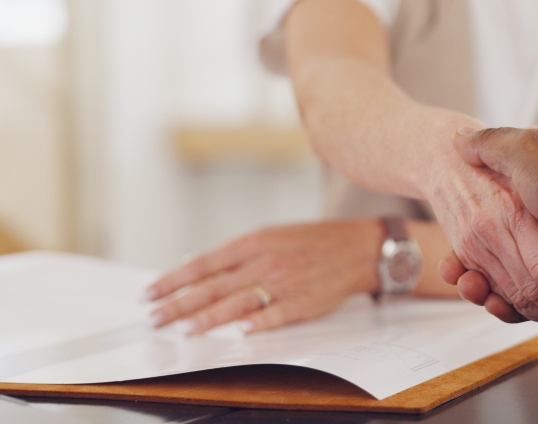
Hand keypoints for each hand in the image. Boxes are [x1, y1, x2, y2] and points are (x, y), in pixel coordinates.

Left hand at [144, 219, 383, 334]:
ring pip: (238, 303)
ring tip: (183, 330)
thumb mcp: (269, 236)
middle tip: (154, 319)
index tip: (149, 294)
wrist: (357, 248)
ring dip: (208, 318)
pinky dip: (259, 323)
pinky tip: (240, 332)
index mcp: (253, 243)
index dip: (173, 280)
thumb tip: (195, 266)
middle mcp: (264, 262)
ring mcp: (284, 283)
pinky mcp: (303, 301)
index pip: (202, 264)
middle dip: (178, 304)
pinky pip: (276, 314)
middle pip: (213, 287)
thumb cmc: (311, 242)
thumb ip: (234, 255)